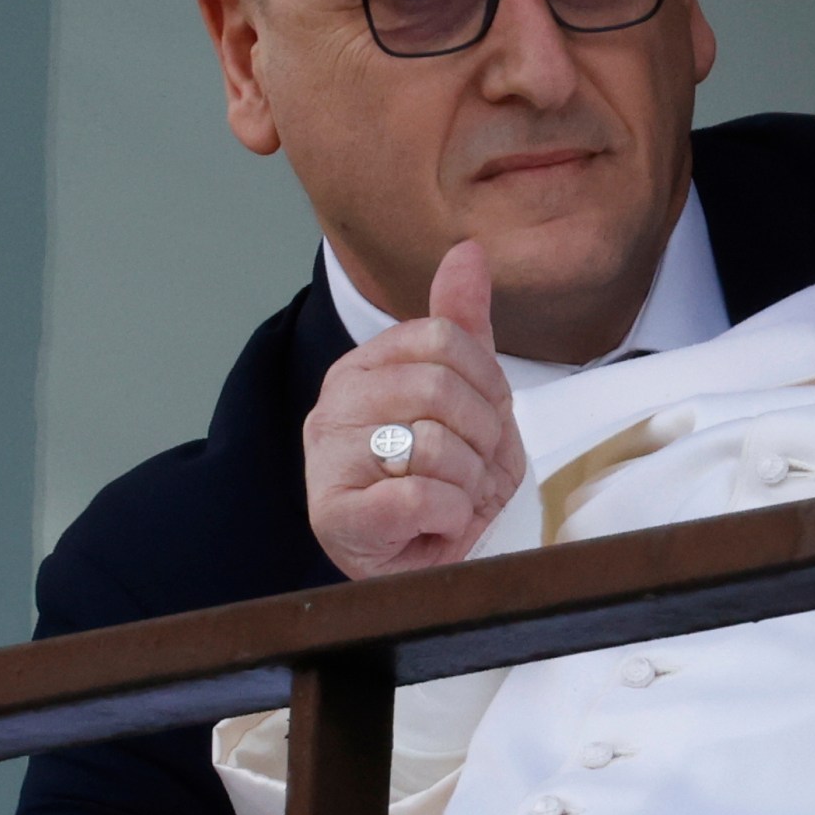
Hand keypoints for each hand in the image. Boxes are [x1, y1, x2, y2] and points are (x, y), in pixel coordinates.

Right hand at [305, 241, 527, 578]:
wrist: (441, 563)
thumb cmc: (452, 479)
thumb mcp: (469, 395)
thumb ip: (461, 321)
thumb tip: (468, 251)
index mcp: (362, 368)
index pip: (441, 338)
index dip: (486, 382)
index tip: (488, 419)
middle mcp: (333, 408)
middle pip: (437, 388)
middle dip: (481, 436)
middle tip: (474, 467)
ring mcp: (326, 463)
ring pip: (430, 443)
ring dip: (467, 481)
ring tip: (454, 498)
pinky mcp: (335, 518)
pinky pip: (416, 496)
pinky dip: (447, 514)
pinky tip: (437, 523)